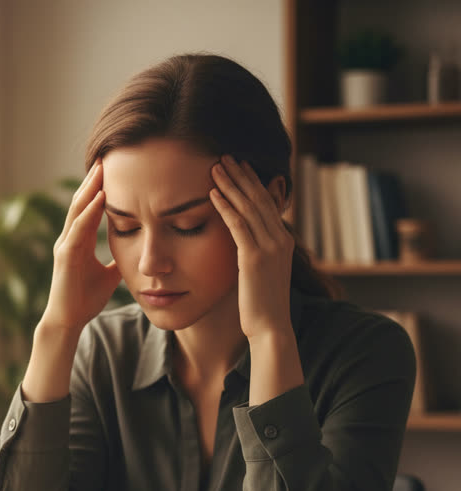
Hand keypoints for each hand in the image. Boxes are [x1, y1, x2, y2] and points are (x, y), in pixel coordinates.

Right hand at [43, 161, 122, 333]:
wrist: (69, 321)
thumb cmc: (85, 299)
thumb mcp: (110, 275)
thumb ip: (119, 260)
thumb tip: (138, 251)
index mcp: (79, 241)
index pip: (90, 207)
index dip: (99, 187)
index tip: (113, 168)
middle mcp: (69, 238)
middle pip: (81, 202)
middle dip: (93, 179)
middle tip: (105, 156)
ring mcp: (65, 246)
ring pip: (78, 210)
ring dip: (90, 189)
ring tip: (101, 168)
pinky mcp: (65, 257)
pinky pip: (78, 229)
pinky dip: (88, 213)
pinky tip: (99, 198)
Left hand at [209, 155, 294, 341]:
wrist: (271, 329)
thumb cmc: (261, 307)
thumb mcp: (260, 274)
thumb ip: (254, 254)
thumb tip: (243, 245)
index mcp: (283, 242)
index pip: (267, 204)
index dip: (252, 183)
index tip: (238, 167)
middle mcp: (279, 240)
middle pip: (258, 199)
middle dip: (241, 176)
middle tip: (224, 157)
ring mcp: (269, 248)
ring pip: (248, 207)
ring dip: (230, 185)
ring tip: (215, 167)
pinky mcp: (254, 258)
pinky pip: (238, 225)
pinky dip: (225, 206)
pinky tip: (212, 193)